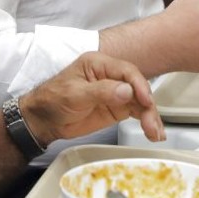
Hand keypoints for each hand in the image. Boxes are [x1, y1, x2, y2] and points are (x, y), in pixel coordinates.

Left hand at [20, 52, 165, 145]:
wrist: (43, 120)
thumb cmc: (53, 100)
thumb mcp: (74, 94)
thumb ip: (101, 91)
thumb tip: (127, 91)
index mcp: (99, 64)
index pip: (126, 71)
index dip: (139, 85)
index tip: (145, 101)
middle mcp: (111, 76)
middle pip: (138, 87)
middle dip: (148, 105)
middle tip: (151, 124)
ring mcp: (116, 92)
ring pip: (140, 101)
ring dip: (150, 116)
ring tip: (155, 133)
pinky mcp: (117, 107)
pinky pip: (136, 112)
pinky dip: (146, 122)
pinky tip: (153, 132)